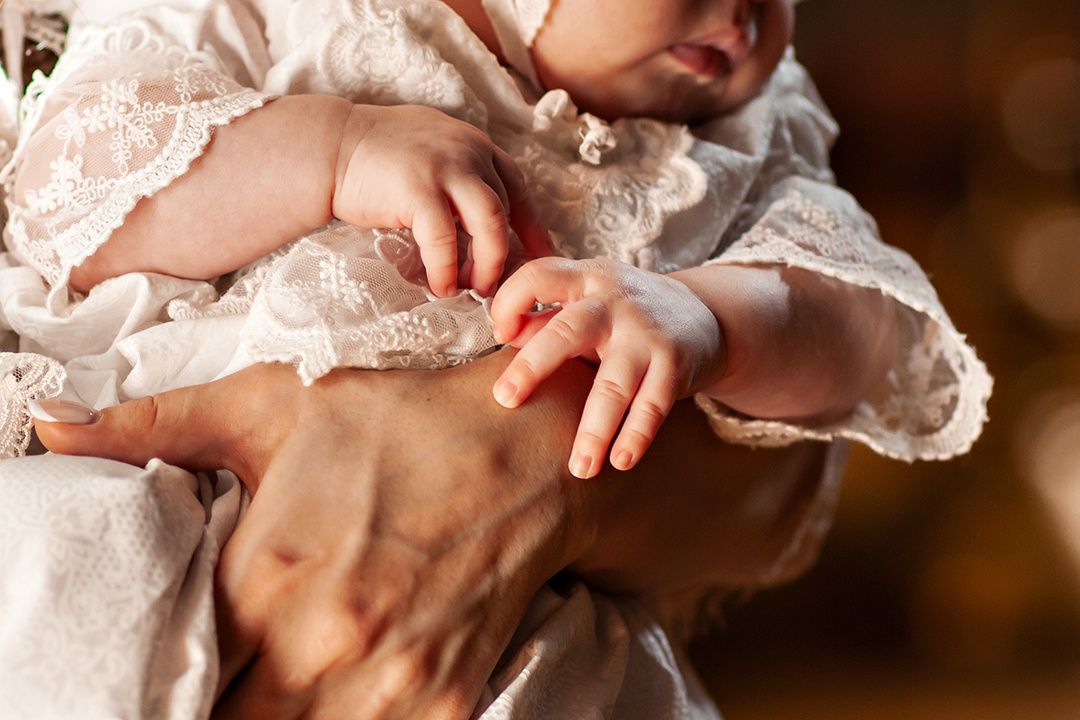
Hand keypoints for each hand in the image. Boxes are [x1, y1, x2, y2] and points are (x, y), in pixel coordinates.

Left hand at [33, 358, 594, 719]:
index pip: (169, 683)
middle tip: (214, 677)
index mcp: (266, 582)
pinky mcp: (442, 706)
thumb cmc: (399, 424)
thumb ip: (156, 425)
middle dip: (209, 707)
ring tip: (274, 679)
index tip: (160, 667)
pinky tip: (336, 690)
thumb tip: (55, 426)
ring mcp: (389, 690)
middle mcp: (323, 651)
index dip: (153, 681)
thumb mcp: (274, 405)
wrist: (526, 453)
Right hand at [335, 105, 551, 297]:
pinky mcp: (418, 189)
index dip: (532, 225)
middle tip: (493, 285)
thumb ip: (457, 178)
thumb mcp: (430, 154)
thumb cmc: (373, 158)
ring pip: (489, 224)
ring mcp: (445, 167)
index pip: (517, 185)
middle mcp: (468, 151)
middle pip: (504, 210)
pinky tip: (441, 286)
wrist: (328, 146)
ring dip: (486, 263)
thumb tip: (475, 220)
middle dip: (503, 255)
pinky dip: (446, 269)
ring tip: (473, 288)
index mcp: (474, 144)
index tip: (542, 255)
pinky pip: (445, 240)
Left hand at [489, 257, 722, 478]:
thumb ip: (547, 318)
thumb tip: (505, 337)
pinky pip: (652, 406)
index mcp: (585, 278)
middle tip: (506, 400)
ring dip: (594, 429)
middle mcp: (616, 301)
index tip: (498, 334)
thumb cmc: (624, 313)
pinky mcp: (675, 364)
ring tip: (579, 467)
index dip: (511, 301)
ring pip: (614, 384)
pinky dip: (635, 436)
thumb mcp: (587, 303)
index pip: (540, 276)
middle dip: (534, 365)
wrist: (703, 313)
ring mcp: (647, 334)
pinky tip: (619, 462)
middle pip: (569, 330)